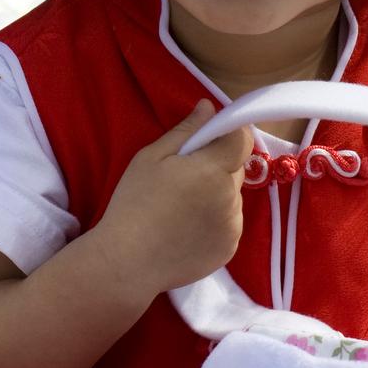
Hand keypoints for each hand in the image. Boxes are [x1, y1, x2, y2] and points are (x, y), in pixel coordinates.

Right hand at [89, 100, 253, 299]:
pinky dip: (215, 221)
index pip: (242, 139)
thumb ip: (186, 130)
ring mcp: (233, 227)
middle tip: (183, 178)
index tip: (209, 139)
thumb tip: (209, 106)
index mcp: (212, 171)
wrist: (126, 262)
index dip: (229, 134)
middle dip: (216, 166)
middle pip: (235, 169)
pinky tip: (187, 229)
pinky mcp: (229, 249)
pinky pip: (229, 223)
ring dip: (216, 195)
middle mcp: (230, 198)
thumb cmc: (133, 204)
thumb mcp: (151, 158)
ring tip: (181, 209)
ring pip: (232, 198)